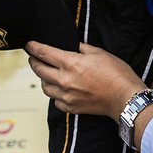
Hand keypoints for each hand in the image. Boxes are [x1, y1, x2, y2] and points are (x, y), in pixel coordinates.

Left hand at [26, 41, 146, 120]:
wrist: (124, 97)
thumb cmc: (116, 73)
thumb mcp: (100, 53)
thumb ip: (82, 49)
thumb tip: (73, 47)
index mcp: (71, 63)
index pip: (44, 53)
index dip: (34, 48)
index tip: (29, 45)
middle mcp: (64, 80)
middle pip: (39, 70)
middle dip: (34, 62)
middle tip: (33, 58)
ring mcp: (65, 95)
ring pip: (44, 86)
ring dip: (43, 78)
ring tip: (48, 74)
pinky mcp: (70, 107)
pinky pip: (54, 100)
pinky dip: (55, 93)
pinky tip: (61, 89)